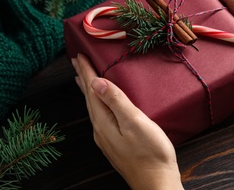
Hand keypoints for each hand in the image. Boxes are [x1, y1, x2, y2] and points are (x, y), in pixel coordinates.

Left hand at [72, 54, 182, 189]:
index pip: (91, 90)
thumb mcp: (135, 122)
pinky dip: (97, 103)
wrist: (156, 183)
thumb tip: (95, 82)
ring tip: (83, 79)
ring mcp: (106, 138)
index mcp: (104, 121)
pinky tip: (100, 103)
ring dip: (88, 91)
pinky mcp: (114, 143)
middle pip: (89, 98)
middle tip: (77, 62)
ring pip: (93, 107)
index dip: (86, 72)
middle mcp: (100, 129)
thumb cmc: (151, 152)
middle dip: (83, 79)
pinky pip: (100, 116)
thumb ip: (116, 101)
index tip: (79, 55)